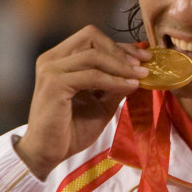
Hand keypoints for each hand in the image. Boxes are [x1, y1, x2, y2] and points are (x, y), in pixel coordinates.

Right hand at [15, 26, 150, 179]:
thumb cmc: (70, 130)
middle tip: (144, 64)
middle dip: (121, 49)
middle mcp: (52, 59)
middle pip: (91, 37)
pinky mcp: (54, 84)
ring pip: (94, 55)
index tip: (143, 57)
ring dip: (121, 65)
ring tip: (140, 76)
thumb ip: (115, 85)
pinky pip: (92, 76)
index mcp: (60, 59)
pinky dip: (114, 80)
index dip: (120, 45)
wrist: (47, 153)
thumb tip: (139, 72)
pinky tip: (129, 86)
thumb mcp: (100, 104)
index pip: (92, 40)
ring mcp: (51, 69)